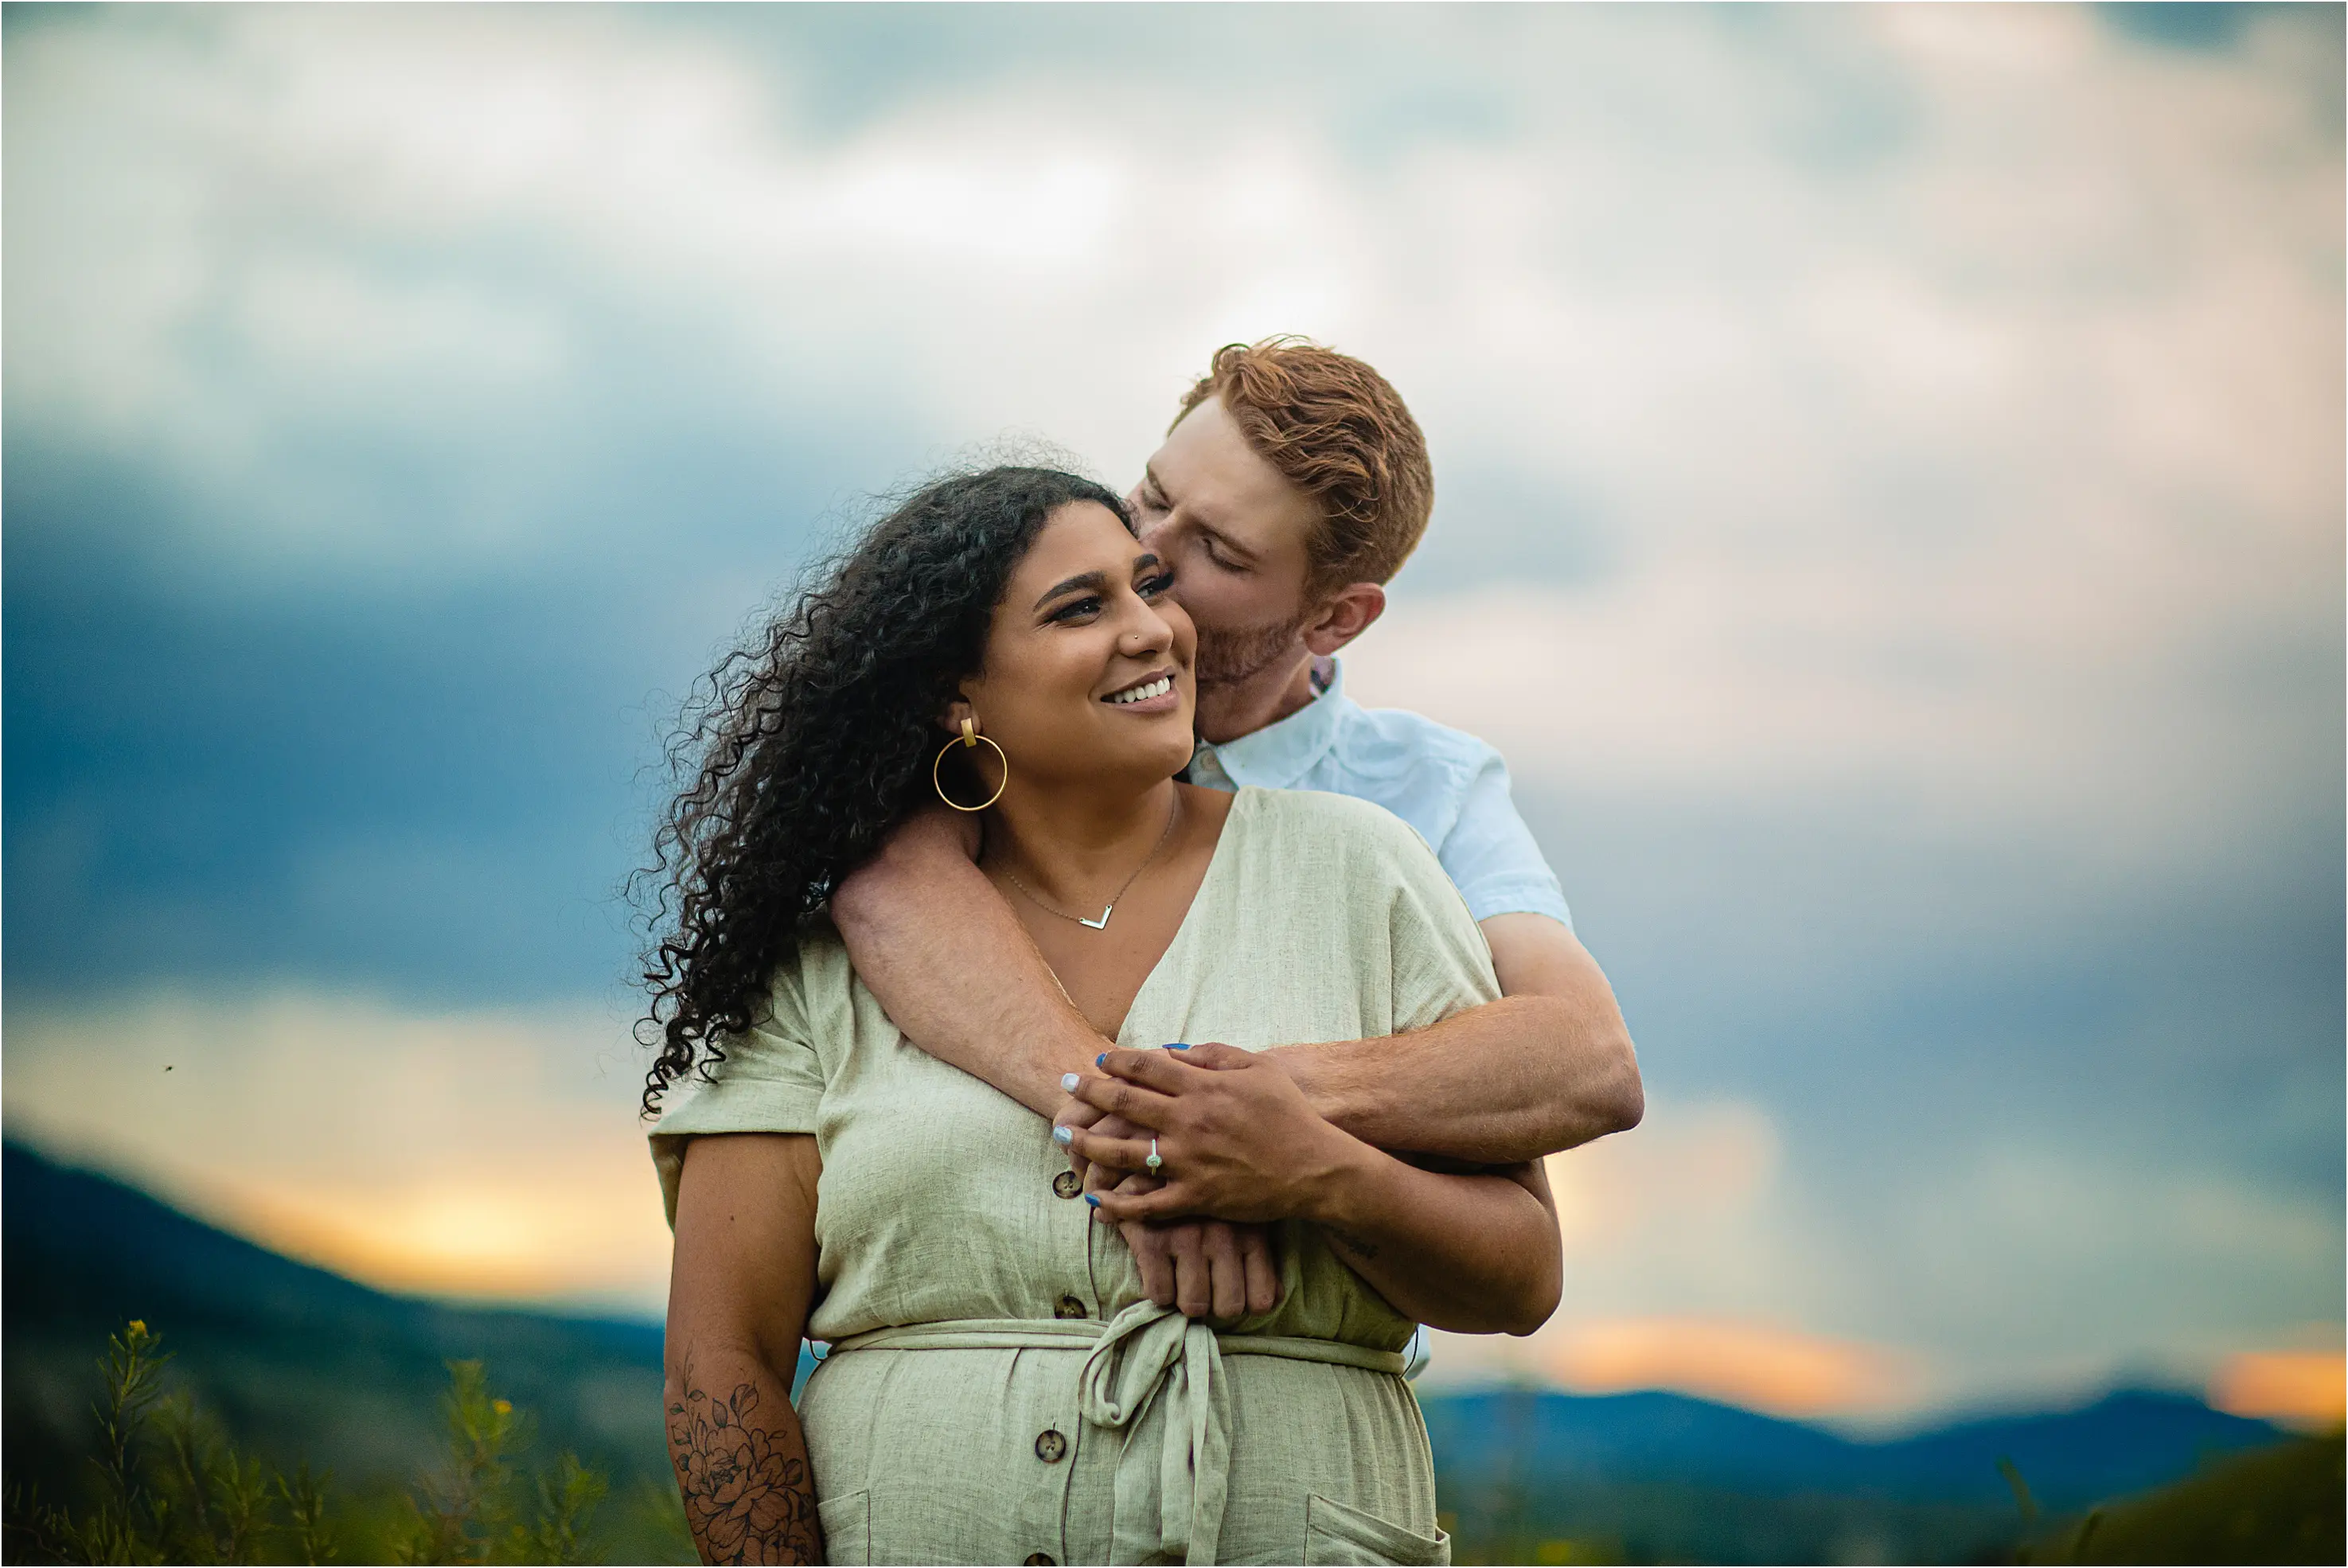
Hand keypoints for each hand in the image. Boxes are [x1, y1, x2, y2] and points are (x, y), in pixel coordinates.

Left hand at [1063, 1043, 1359, 1224]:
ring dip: (1087, 1143)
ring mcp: (1188, 1162)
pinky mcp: (1195, 1197)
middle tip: (1066, 1084)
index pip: (1147, 1066)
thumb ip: (1216, 1054)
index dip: (1118, 1060)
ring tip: (1063, 1136)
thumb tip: (1175, 1049)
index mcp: (1203, 1087)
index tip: (1099, 1059)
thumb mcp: (1260, 1068)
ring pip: (1123, 1152)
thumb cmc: (1289, 1114)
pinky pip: (1147, 1205)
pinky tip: (1095, 1201)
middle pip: (1124, 1102)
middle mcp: (1188, 1121)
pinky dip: (1117, 1205)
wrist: (1314, 1167)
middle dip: (1089, 1091)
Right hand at [1109, 1174, 1283, 1319]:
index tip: (1233, 1293)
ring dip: (1187, 1298)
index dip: (1246, 1303)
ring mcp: (1187, 1239)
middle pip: (1229, 1308)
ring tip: (1183, 1278)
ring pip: (1194, 1305)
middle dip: (1216, 1303)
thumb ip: (1261, 1253)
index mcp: (1252, 1231)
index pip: (1263, 1299)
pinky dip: (1159, 1289)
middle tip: (1206, 1287)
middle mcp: (1223, 1237)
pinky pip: (1160, 1293)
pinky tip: (1161, 1269)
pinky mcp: (1152, 1239)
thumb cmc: (1209, 1186)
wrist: (1155, 1147)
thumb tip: (1276, 1299)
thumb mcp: (1244, 1210)